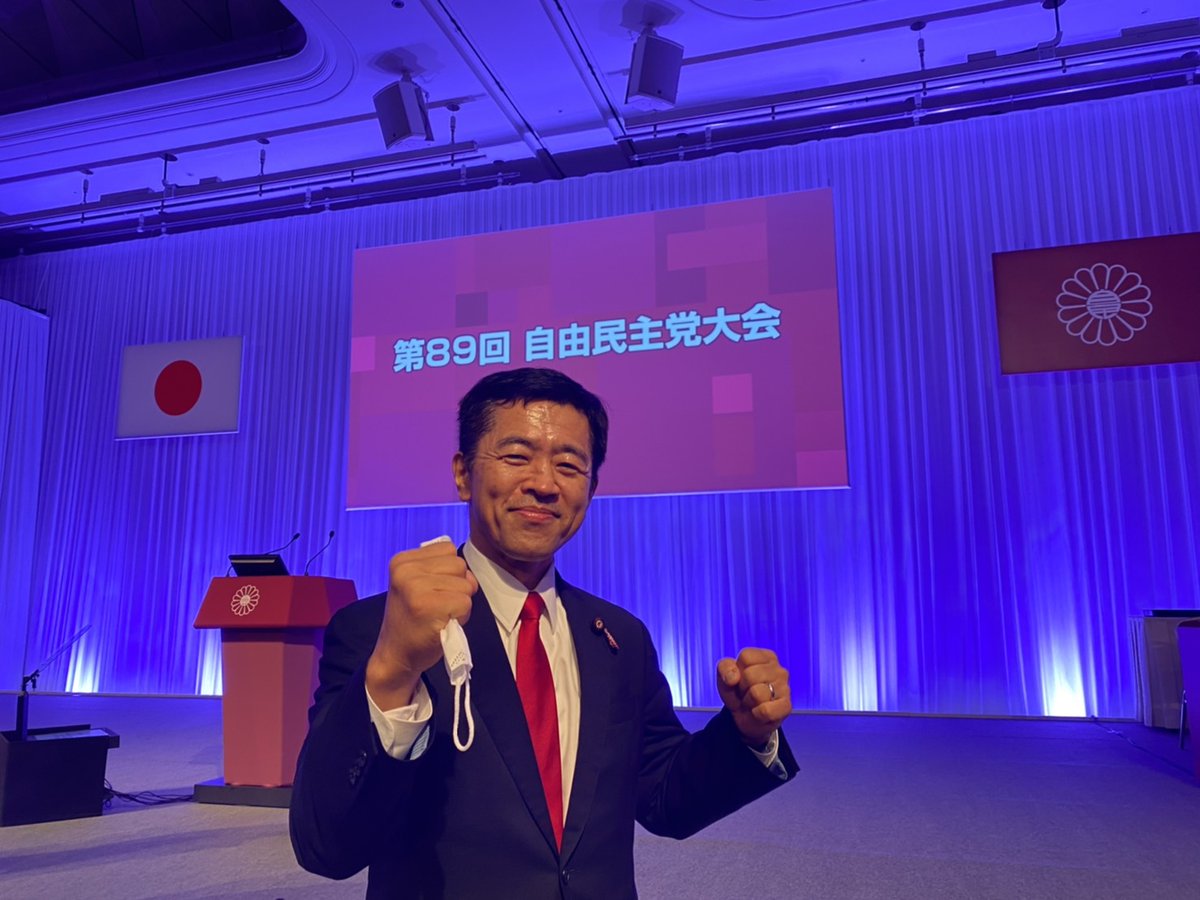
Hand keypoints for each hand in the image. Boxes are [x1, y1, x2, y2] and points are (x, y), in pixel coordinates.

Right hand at [366, 541, 477, 708]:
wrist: (396, 655)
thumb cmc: (413, 620)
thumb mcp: (417, 584)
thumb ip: (439, 569)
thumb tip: (468, 575)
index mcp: (402, 560)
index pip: (448, 550)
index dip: (450, 573)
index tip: (432, 592)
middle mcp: (406, 569)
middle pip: (460, 565)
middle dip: (457, 587)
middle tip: (437, 607)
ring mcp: (415, 586)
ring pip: (466, 585)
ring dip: (460, 603)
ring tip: (439, 615)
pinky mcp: (427, 606)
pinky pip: (465, 603)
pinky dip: (461, 616)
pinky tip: (442, 624)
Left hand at [715, 648, 790, 747]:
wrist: (745, 718)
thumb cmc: (738, 692)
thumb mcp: (725, 676)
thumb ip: (724, 668)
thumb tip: (733, 678)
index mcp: (766, 657)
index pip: (746, 656)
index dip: (737, 671)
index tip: (739, 679)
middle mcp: (779, 670)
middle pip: (750, 675)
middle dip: (741, 689)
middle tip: (745, 694)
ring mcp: (785, 688)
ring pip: (757, 694)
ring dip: (748, 702)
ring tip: (752, 703)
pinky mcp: (786, 707)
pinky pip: (766, 711)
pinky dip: (756, 715)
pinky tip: (758, 713)